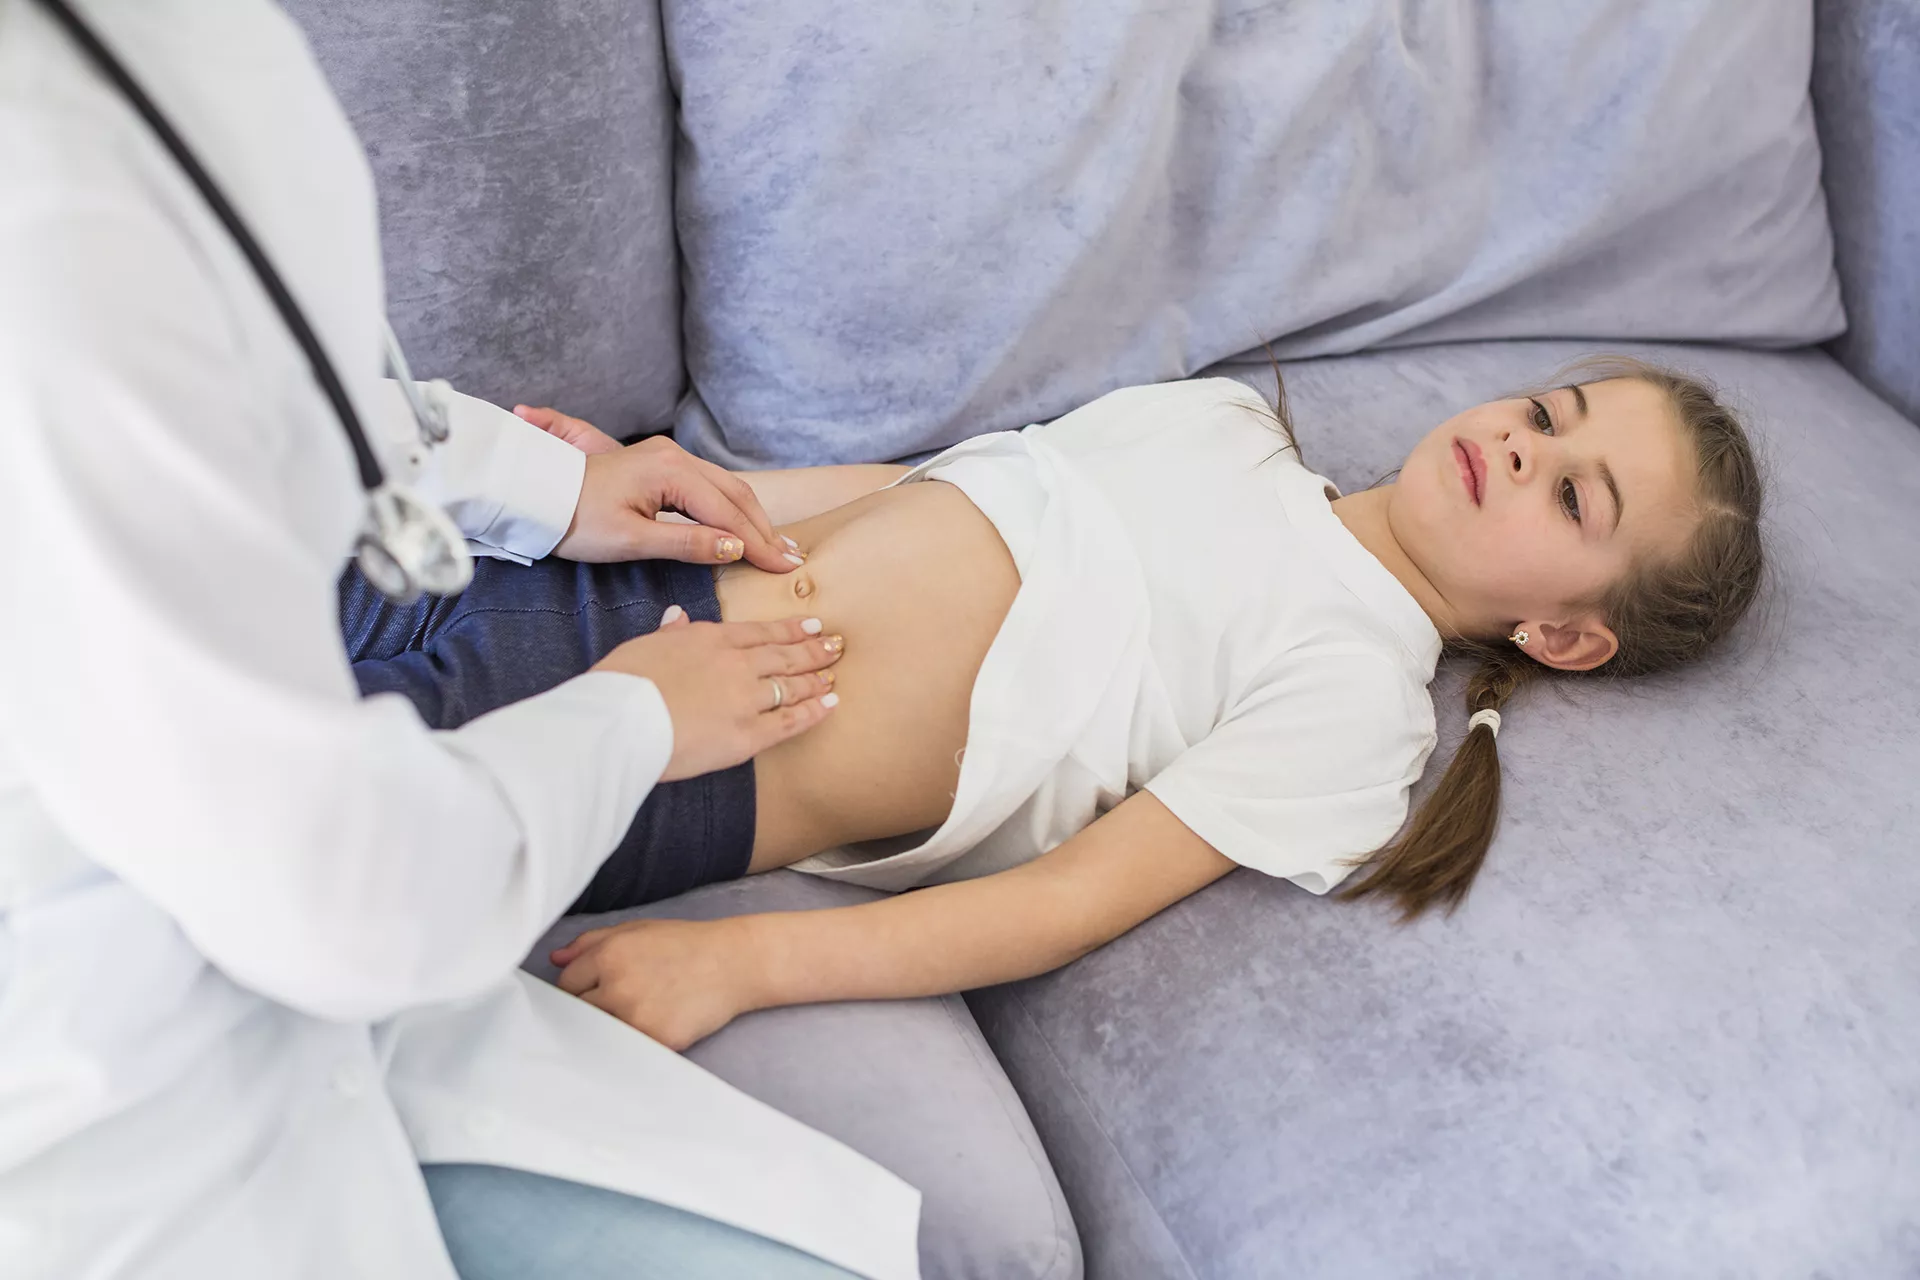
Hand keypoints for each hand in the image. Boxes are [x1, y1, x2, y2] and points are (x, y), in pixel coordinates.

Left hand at [515, 405, 801, 571]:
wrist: (537, 494)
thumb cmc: (577, 520)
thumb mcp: (632, 540)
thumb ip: (687, 544)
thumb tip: (734, 548)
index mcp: (670, 471)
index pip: (727, 513)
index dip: (758, 543)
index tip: (783, 568)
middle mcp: (674, 456)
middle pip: (735, 494)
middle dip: (764, 529)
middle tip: (791, 559)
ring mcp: (668, 457)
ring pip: (725, 487)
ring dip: (752, 517)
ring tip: (777, 545)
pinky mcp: (661, 465)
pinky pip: (709, 486)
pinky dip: (731, 508)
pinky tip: (743, 526)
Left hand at [552, 916, 759, 1049]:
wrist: (734, 963)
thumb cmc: (685, 944)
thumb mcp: (637, 930)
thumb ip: (591, 941)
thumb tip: (555, 959)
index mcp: (610, 954)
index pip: (567, 984)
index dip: (577, 988)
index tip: (592, 991)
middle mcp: (617, 986)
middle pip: (578, 1011)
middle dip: (590, 1009)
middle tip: (613, 1005)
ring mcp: (636, 1017)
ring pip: (600, 1032)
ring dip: (609, 1027)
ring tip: (634, 1014)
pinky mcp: (656, 1040)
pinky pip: (628, 1048)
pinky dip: (632, 1042)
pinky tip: (651, 1025)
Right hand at [592, 607, 843, 780]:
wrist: (621, 721)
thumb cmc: (623, 684)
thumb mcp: (645, 647)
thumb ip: (669, 634)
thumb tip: (676, 617)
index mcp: (710, 640)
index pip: (759, 632)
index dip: (789, 629)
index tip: (811, 625)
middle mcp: (735, 665)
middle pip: (783, 655)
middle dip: (812, 650)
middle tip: (836, 646)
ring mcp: (745, 699)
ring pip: (790, 685)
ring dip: (815, 679)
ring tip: (833, 674)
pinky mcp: (748, 735)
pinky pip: (789, 722)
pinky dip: (813, 712)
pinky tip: (830, 705)